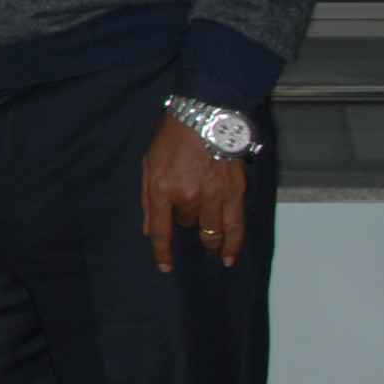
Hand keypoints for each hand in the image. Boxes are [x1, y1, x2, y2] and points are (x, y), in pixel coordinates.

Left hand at [141, 112, 247, 271]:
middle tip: (187, 210)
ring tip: (211, 247)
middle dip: (185, 222)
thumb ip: (148, 199)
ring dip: (209, 241)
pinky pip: (235, 227)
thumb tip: (149, 230)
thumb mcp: (149, 164)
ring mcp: (214, 196)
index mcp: (163, 188)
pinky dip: (233, 244)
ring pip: (211, 231)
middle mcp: (189, 196)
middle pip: (186, 225)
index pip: (161, 230)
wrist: (205, 117)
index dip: (162, 252)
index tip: (165, 267)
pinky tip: (229, 257)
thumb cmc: (173, 138)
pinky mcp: (235, 192)